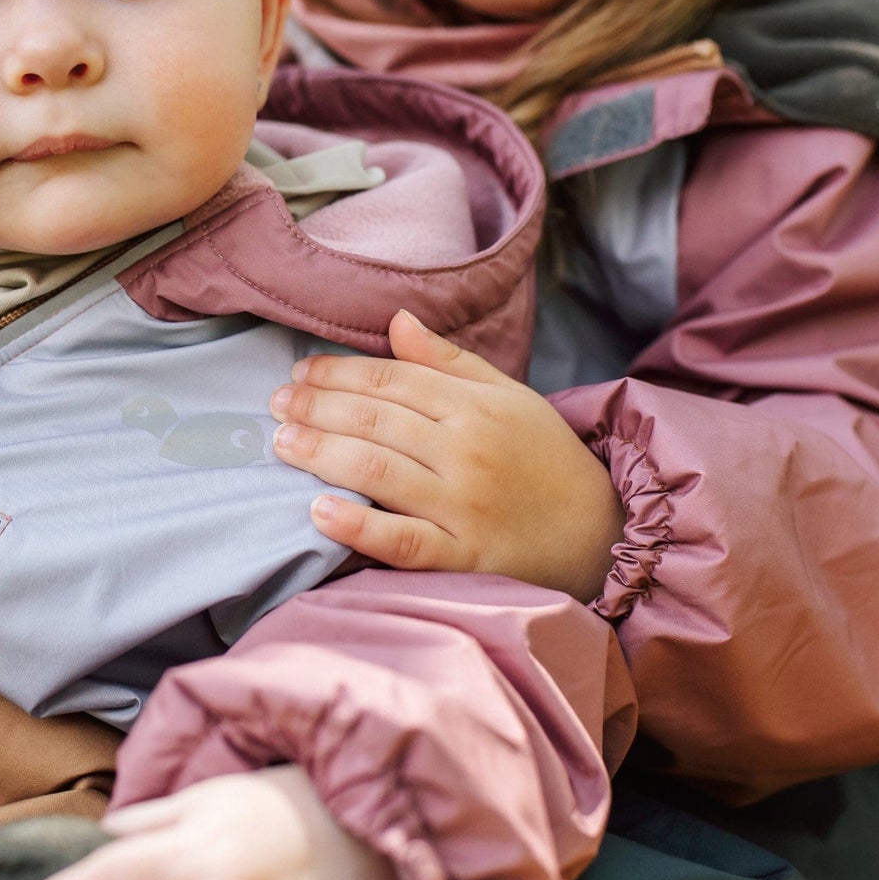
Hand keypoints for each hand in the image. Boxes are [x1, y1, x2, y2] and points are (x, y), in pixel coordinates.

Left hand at [270, 310, 621, 601]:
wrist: (603, 534)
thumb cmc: (544, 461)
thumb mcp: (507, 397)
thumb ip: (448, 361)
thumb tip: (396, 320)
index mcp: (475, 406)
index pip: (392, 381)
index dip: (338, 373)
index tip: (299, 372)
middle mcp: (467, 450)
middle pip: (376, 421)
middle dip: (317, 409)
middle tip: (275, 406)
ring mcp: (465, 506)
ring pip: (379, 472)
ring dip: (321, 455)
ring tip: (281, 445)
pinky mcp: (465, 558)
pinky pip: (403, 542)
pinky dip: (359, 527)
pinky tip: (319, 512)